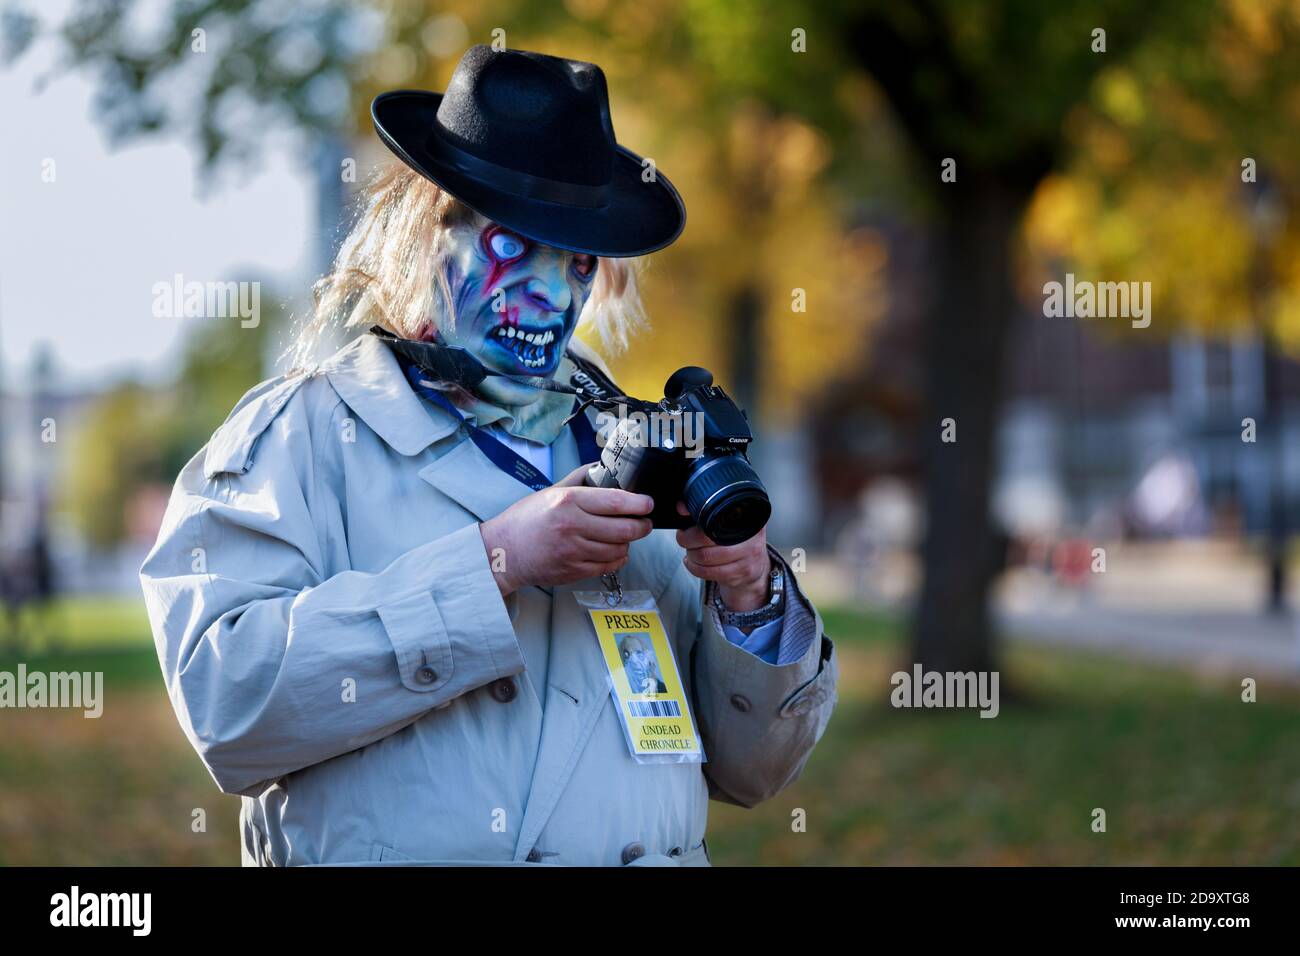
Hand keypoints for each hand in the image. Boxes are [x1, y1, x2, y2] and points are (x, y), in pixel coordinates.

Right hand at [479, 464, 653, 596]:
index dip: (639, 503)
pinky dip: (617, 558)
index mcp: (568, 502)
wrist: (503, 552)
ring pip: (619, 549)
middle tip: (644, 523)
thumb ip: (579, 479)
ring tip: (625, 536)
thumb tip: (601, 467)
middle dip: (642, 526)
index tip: (648, 503)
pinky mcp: (574, 571)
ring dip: (628, 543)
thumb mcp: (550, 492)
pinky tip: (614, 551)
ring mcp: (574, 552)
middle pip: (624, 528)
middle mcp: (572, 527)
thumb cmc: (525, 521)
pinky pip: (608, 566)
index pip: (615, 501)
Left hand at [675, 503, 771, 610]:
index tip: (686, 526)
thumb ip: (706, 512)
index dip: (697, 520)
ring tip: (690, 552)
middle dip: (688, 539)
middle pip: (708, 537)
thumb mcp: (729, 524)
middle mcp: (751, 535)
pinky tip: (693, 563)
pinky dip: (694, 568)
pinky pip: (709, 572)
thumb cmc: (737, 541)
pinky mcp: (741, 573)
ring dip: (691, 555)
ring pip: (706, 557)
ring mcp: (748, 556)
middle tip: (684, 539)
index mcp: (748, 517)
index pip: (717, 516)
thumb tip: (682, 508)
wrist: (755, 567)